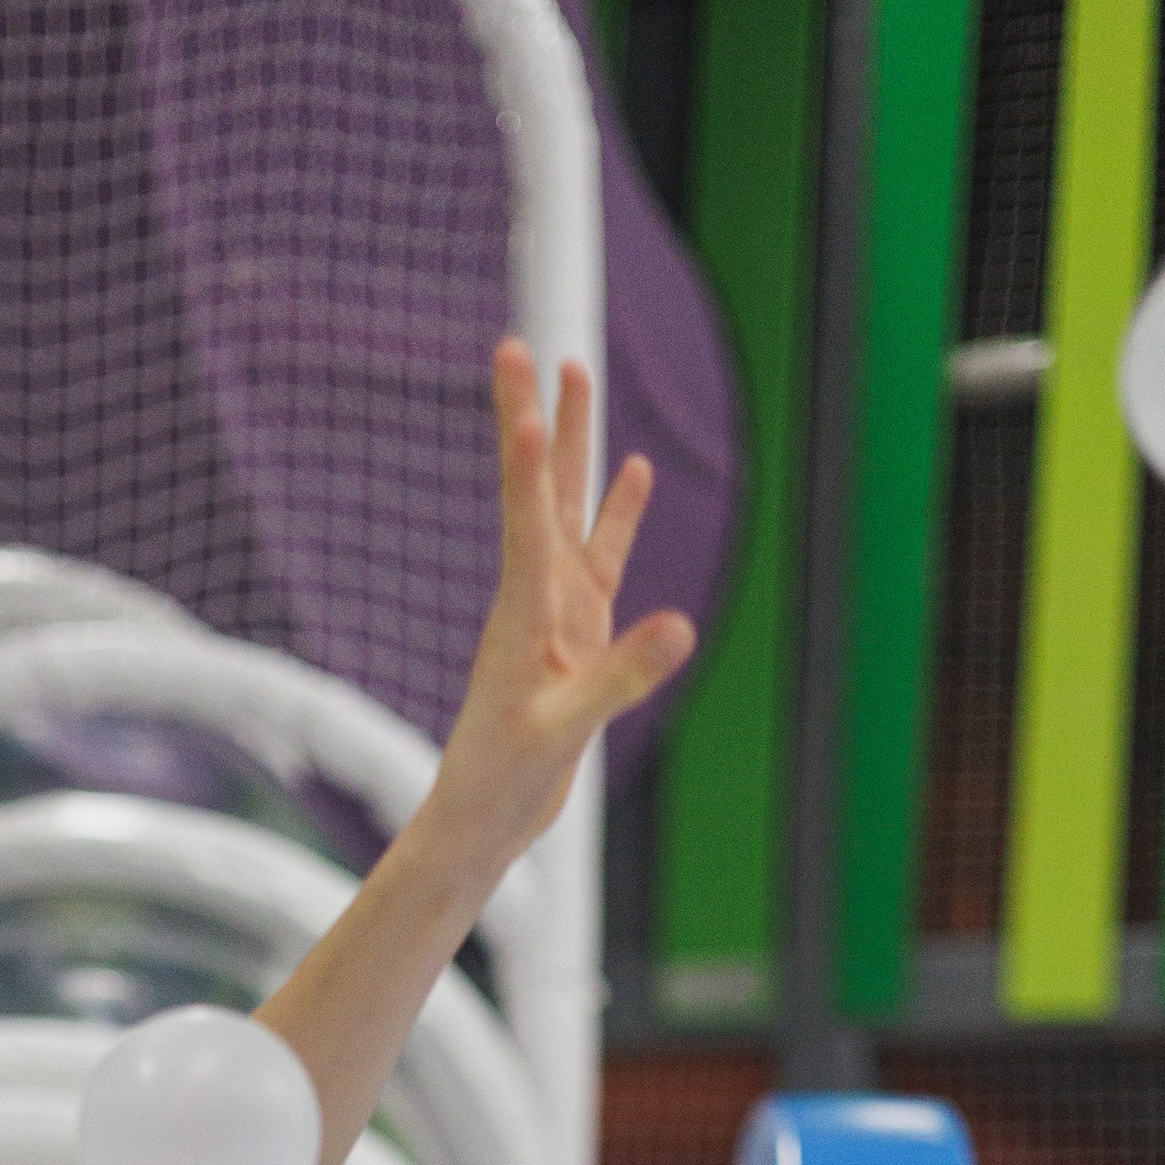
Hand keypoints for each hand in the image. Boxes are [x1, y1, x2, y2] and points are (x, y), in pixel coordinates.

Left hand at [429, 340, 695, 871]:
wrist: (483, 819)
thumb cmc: (504, 781)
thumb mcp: (565, 731)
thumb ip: (621, 677)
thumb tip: (681, 624)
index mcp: (523, 615)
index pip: (525, 519)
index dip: (526, 456)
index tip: (523, 394)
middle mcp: (535, 598)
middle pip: (538, 489)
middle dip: (537, 417)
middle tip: (527, 345)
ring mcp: (556, 610)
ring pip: (568, 508)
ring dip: (574, 444)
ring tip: (577, 369)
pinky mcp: (577, 632)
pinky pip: (600, 557)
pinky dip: (618, 514)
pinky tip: (633, 472)